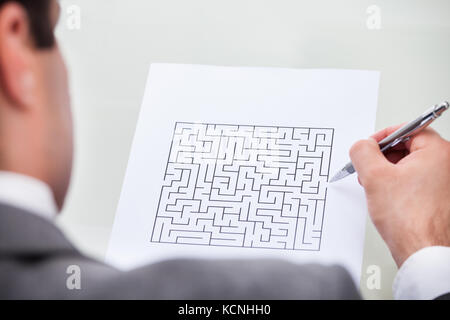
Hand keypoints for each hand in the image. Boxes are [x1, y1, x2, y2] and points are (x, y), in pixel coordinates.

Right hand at [349, 126, 449, 266]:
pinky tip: (387, 196)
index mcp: (438, 152)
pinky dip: (400, 184)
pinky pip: (417, 181)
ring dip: (390, 172)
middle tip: (369, 168)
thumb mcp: (373, 176)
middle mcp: (447, 165)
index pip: (409, 129)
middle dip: (384, 157)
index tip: (369, 146)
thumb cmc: (409, 219)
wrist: (423, 251)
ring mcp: (445, 183)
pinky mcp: (440, 198)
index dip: (383, 137)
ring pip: (412, 166)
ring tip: (376, 186)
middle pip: (410, 147)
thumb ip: (362, 152)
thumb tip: (361, 145)